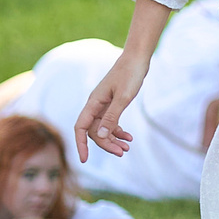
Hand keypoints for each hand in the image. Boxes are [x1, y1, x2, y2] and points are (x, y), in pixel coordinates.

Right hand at [73, 47, 149, 161]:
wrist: (138, 58)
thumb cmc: (130, 74)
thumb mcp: (123, 97)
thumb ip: (112, 116)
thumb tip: (100, 136)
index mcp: (93, 103)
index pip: (80, 128)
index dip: (81, 144)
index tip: (84, 159)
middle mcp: (95, 105)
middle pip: (94, 131)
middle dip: (106, 144)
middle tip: (122, 153)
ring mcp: (104, 104)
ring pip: (103, 128)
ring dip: (113, 139)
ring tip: (127, 148)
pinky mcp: (113, 103)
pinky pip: (111, 122)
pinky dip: (119, 131)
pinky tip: (129, 137)